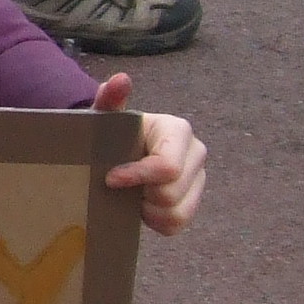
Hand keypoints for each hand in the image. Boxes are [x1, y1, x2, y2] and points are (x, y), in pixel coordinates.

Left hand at [93, 73, 206, 234]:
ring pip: (176, 212)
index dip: (138, 177)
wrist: (116, 153)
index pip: (167, 166)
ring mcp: (199, 179)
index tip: (111, 178)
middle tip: (121, 185)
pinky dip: (155, 221)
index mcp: (177, 130)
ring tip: (131, 194)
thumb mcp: (105, 117)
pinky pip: (177, 224)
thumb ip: (110, 99)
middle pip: (171, 193)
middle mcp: (196, 153)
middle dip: (141, 194)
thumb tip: (120, 80)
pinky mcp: (194, 201)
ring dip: (147, 209)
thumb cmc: (111, 134)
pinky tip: (141, 206)